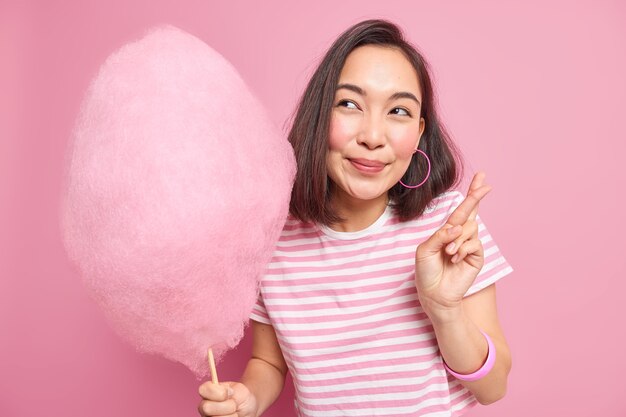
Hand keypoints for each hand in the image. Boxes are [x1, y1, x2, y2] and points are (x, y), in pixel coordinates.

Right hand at [198, 381, 256, 416]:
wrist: (248, 408)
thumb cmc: (242, 397)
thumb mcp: (240, 391)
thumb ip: (230, 391)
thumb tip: (225, 391)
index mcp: (207, 392)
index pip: (203, 390)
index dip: (219, 392)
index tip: (231, 392)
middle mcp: (203, 406)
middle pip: (207, 408)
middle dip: (227, 406)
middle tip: (235, 404)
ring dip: (231, 416)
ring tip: (234, 412)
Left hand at [414, 172, 491, 317]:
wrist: (433, 294)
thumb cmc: (426, 272)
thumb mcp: (425, 250)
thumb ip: (439, 236)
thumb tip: (457, 226)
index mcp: (446, 231)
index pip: (461, 209)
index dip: (471, 194)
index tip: (481, 178)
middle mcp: (459, 235)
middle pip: (472, 211)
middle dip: (477, 197)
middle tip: (486, 185)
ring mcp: (469, 245)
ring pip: (470, 228)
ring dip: (457, 239)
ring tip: (448, 253)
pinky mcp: (476, 256)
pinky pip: (474, 243)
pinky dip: (462, 249)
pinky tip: (455, 258)